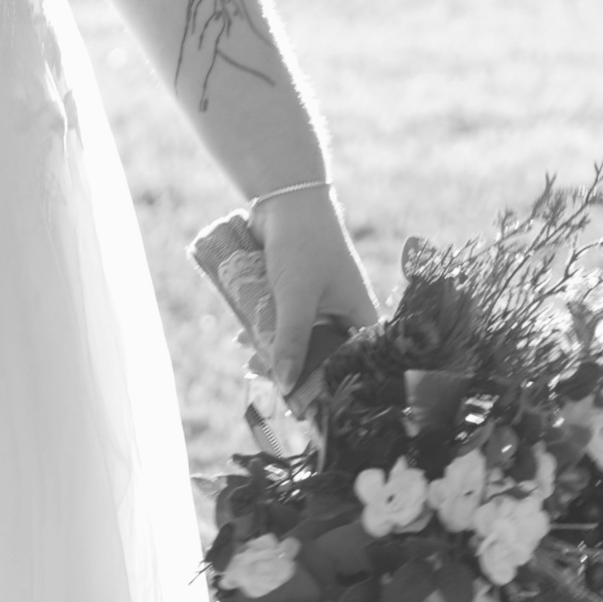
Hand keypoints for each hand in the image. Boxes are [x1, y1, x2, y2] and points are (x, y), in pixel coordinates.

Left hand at [258, 186, 381, 388]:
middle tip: (263, 376)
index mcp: (359, 316)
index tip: (300, 403)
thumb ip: (292, 342)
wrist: (283, 198)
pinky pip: (283, 323)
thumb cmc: (302, 244)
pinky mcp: (296, 295)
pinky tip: (243, 338)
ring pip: (297, 341)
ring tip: (248, 358)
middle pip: (320, 356)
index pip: (351, 364)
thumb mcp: (296, 298)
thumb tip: (287, 386)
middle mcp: (343, 313)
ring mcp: (318, 304)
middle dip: (291, 368)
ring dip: (273, 350)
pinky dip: (265, 331)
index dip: (327, 385)